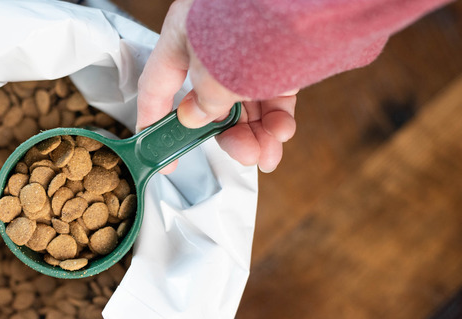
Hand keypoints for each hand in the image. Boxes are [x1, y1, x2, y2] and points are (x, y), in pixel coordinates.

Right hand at [137, 0, 296, 173]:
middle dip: (229, 135)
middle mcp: (211, 44)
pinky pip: (272, 94)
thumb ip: (203, 100)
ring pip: (245, 103)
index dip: (154, 125)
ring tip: (268, 154)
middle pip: (210, 103)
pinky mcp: (277, 55)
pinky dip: (277, 117)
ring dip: (256, 134)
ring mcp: (245, 49)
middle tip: (244, 155)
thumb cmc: (253, 15)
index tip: (165, 159)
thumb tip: (195, 118)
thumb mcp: (216, 70)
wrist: (307, 0)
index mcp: (183, 37)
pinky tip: (282, 131)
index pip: (157, 87)